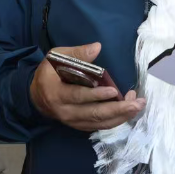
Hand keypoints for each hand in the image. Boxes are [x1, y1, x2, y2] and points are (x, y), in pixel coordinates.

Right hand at [30, 43, 144, 131]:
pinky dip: (115, 121)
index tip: (114, 90)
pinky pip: (99, 126)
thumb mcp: (56, 57)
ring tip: (138, 106)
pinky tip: (128, 112)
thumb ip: (77, 54)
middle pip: (94, 114)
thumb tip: (97, 47)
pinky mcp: (80, 125)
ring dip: (121, 116)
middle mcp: (65, 112)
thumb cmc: (48, 73)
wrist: (36, 96)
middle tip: (137, 103)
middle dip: (117, 109)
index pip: (78, 96)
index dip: (96, 95)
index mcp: (57, 94)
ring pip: (99, 122)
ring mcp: (73, 121)